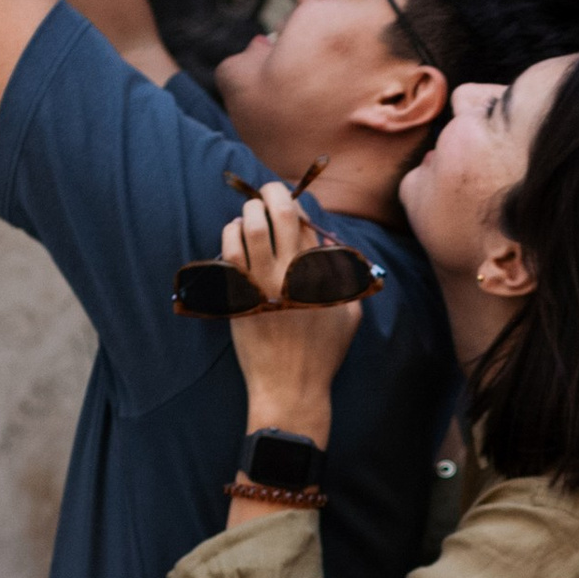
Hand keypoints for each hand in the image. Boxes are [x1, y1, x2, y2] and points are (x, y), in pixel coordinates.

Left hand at [219, 178, 359, 435]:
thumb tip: (330, 247)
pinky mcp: (238, 295)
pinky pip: (228, 253)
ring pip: (251, 226)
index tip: (291, 204)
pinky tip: (235, 236)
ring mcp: (261, 283)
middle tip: (268, 190)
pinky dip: (231, 236)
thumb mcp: (349, 315)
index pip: (307, 221)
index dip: (297, 205)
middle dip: (272, 191)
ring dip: (249, 212)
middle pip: (281, 211)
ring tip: (250, 215)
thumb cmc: (323, 353)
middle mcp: (290, 273)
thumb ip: (345, 278)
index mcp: (320, 274)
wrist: (290, 387)